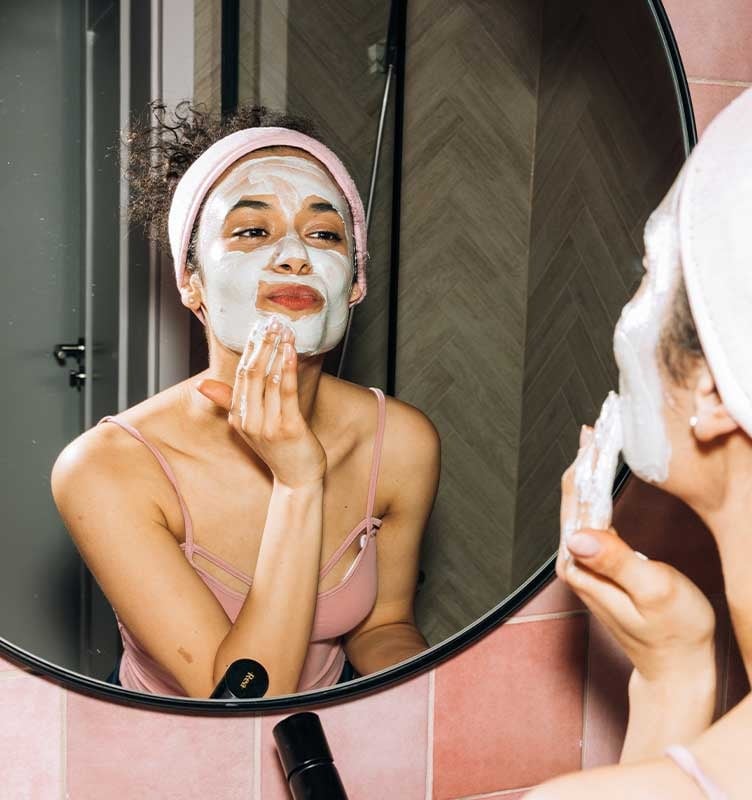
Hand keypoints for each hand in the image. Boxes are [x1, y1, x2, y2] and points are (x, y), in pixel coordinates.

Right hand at [196, 319, 326, 488]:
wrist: (297, 479)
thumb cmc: (279, 450)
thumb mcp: (249, 426)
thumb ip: (230, 402)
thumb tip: (202, 385)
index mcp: (238, 417)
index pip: (240, 376)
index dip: (248, 350)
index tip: (256, 327)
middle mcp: (249, 421)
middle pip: (252, 374)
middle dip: (261, 345)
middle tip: (270, 322)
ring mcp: (268, 425)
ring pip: (268, 380)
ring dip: (276, 351)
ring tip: (283, 330)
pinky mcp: (288, 428)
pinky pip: (286, 392)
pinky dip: (288, 369)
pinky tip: (291, 351)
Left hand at [557, 427, 715, 684]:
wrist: (676, 667)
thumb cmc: (673, 632)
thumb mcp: (653, 592)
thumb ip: (617, 561)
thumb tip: (579, 534)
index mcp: (582, 562)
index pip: (580, 498)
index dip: (590, 461)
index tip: (601, 429)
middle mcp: (574, 559)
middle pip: (574, 495)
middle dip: (585, 456)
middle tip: (600, 420)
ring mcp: (583, 561)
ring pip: (579, 502)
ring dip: (588, 467)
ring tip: (598, 435)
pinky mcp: (597, 562)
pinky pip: (591, 514)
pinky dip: (595, 487)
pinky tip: (600, 472)